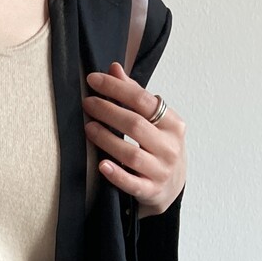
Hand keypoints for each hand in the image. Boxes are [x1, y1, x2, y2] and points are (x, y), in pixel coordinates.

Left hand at [82, 62, 186, 218]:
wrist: (172, 188)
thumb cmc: (159, 149)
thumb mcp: (153, 123)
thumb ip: (134, 97)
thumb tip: (114, 68)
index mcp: (173, 124)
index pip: (143, 100)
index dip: (117, 88)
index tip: (94, 80)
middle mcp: (171, 147)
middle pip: (136, 124)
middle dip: (108, 111)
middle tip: (87, 103)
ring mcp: (162, 171)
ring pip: (132, 154)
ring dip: (107, 139)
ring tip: (89, 128)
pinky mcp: (151, 192)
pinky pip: (131, 183)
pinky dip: (116, 174)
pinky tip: (101, 165)